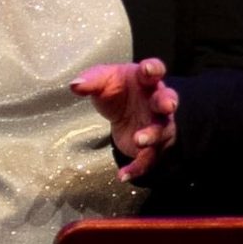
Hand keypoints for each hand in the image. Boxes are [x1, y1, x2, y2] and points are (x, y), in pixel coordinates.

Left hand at [71, 57, 178, 183]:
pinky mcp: (152, 146)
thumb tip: (75, 85)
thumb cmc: (118, 90)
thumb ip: (91, 80)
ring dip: (152, 135)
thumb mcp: (103, 80)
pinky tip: (123, 175)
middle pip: (167, 100)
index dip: (153, 68)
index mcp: (146, 81)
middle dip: (167, 102)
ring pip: (161, 131)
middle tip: (166, 106)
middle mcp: (156, 102)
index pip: (154, 70)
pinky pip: (148, 159)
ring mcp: (158, 124)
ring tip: (140, 140)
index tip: (148, 69)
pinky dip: (137, 168)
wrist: (125, 110)